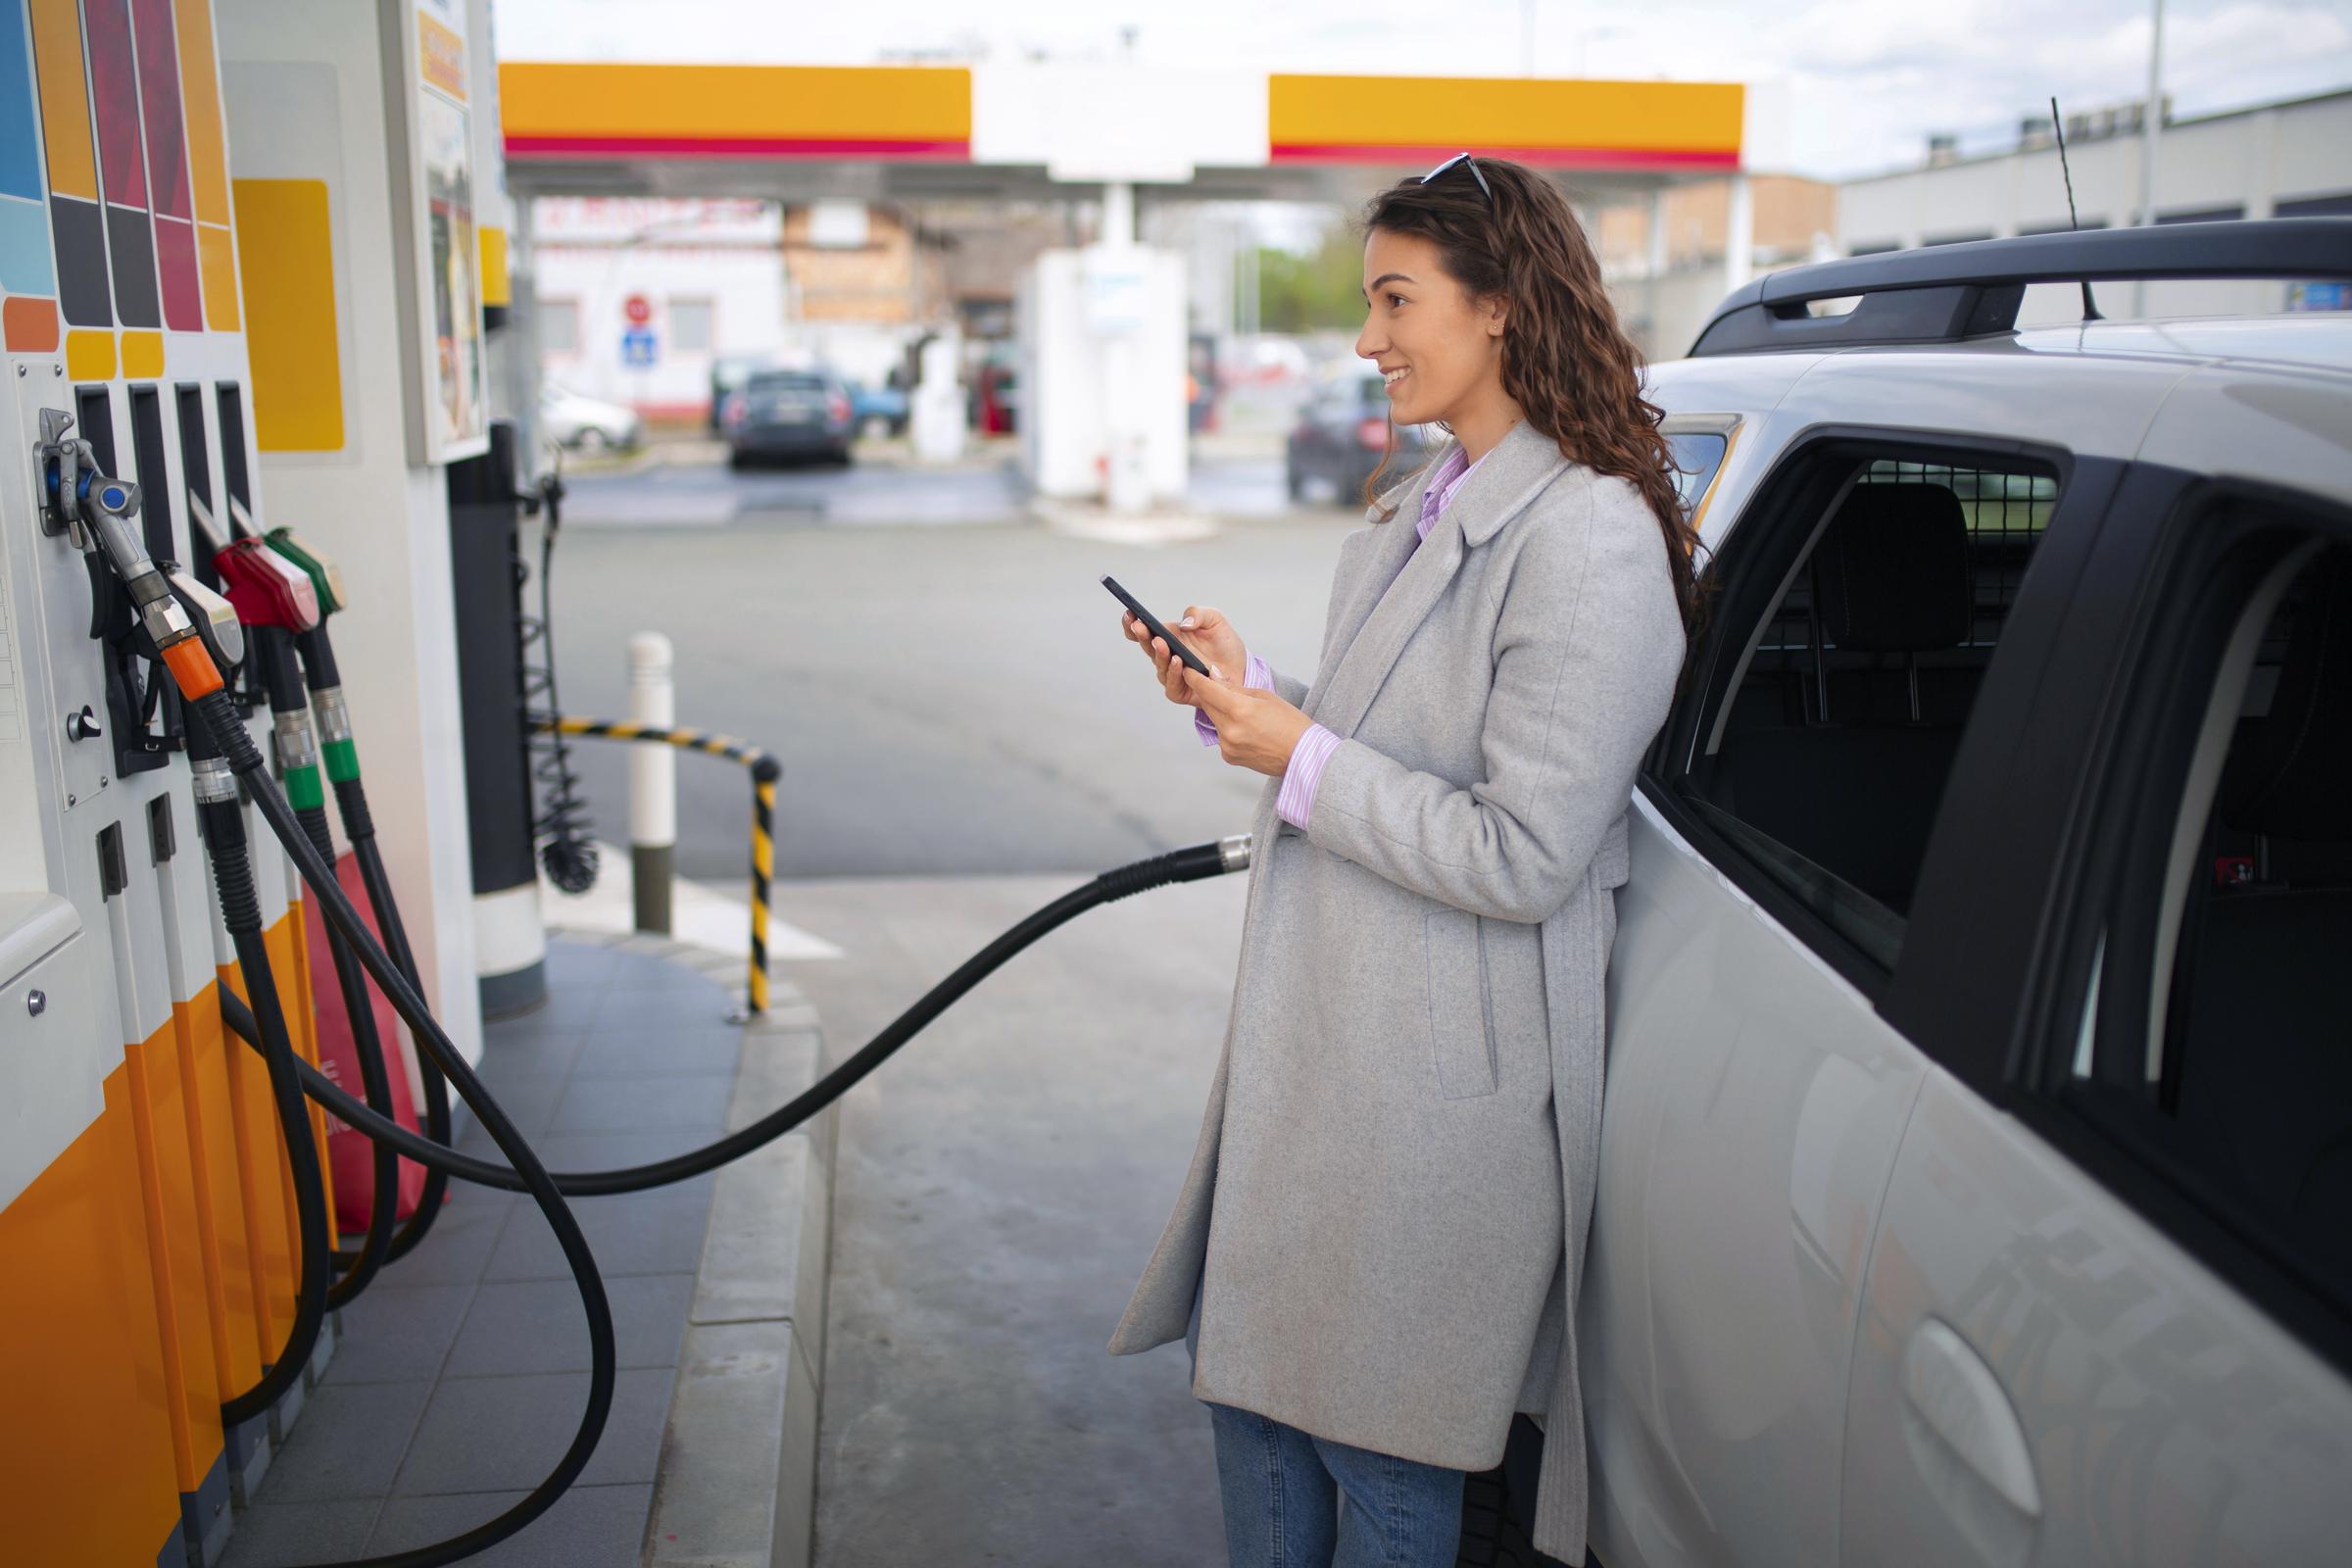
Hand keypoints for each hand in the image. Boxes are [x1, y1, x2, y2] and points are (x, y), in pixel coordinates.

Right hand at [1121, 603, 1246, 707]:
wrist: (1242, 668)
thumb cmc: (1224, 644)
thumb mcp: (1215, 619)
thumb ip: (1198, 614)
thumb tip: (1183, 623)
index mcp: (1169, 636)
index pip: (1144, 631)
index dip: (1132, 624)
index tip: (1129, 614)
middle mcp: (1167, 656)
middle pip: (1147, 647)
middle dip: (1141, 636)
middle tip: (1139, 626)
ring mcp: (1172, 674)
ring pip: (1159, 666)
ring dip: (1159, 654)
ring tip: (1162, 643)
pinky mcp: (1182, 691)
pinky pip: (1172, 685)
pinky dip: (1174, 674)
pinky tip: (1178, 663)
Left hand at [1182, 662, 1315, 778]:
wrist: (1303, 756)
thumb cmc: (1291, 724)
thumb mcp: (1265, 696)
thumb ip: (1235, 687)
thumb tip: (1214, 676)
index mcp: (1239, 710)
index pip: (1207, 690)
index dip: (1195, 678)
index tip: (1188, 669)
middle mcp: (1229, 730)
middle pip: (1208, 704)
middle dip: (1211, 694)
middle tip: (1220, 686)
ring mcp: (1227, 746)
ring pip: (1215, 720)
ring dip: (1222, 713)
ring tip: (1247, 715)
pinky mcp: (1229, 756)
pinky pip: (1222, 736)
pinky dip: (1229, 729)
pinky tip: (1248, 730)